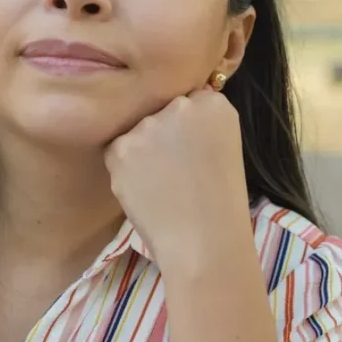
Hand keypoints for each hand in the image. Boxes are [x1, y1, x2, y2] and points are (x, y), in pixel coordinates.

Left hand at [104, 88, 249, 269]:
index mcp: (213, 104)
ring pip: (136, 132)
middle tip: (175, 171)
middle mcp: (179, 106)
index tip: (193, 151)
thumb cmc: (221, 203)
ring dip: (142, 151)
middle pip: (159, 112)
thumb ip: (199, 125)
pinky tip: (146, 191)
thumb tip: (170, 116)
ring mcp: (147, 126)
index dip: (187, 129)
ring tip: (161, 184)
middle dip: (162, 135)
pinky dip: (125, 170)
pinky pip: (117, 152)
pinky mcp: (120, 148)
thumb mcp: (225, 148)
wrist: (203, 240)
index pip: (189, 102)